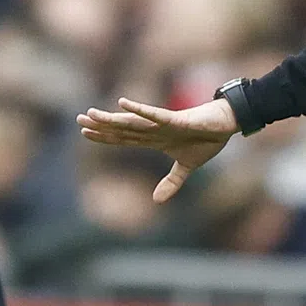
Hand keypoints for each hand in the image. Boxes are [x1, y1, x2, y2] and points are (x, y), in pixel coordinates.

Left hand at [76, 97, 236, 203]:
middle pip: (123, 129)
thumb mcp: (187, 167)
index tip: (85, 133)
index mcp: (154, 140)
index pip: (124, 139)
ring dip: (112, 119)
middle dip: (101, 126)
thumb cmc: (206, 139)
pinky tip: (123, 103)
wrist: (227, 124)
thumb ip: (171, 182)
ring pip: (132, 122)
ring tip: (92, 114)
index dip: (105, 137)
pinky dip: (139, 110)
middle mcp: (154, 130)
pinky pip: (154, 114)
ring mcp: (164, 124)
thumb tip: (157, 201)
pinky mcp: (177, 119)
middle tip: (79, 120)